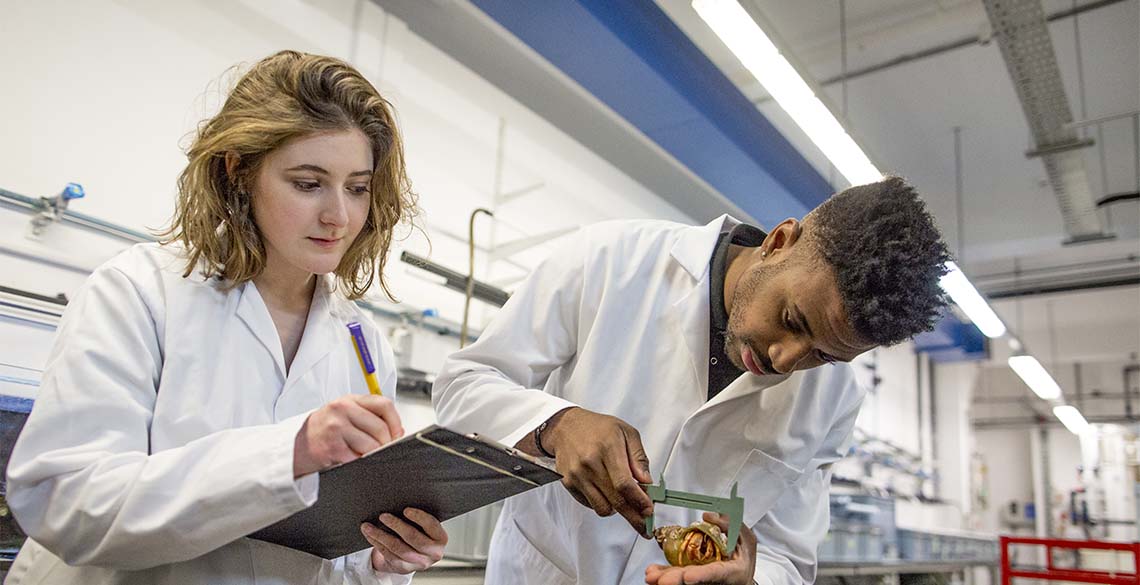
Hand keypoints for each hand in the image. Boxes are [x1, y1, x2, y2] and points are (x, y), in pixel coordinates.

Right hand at [293, 394, 403, 476]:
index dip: (395, 421)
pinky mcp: (331, 448)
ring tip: (364, 455)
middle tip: (382, 450)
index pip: (384, 404)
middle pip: (381, 428)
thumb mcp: (344, 414)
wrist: (295, 443)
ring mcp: (335, 428)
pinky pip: (357, 459)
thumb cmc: (323, 429)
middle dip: (386, 443)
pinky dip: (360, 463)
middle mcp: (342, 410)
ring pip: (371, 446)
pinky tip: (352, 460)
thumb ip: (369, 417)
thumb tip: (398, 431)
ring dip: (373, 455)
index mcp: (349, 400)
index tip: (396, 433)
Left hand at [360, 507, 447, 573]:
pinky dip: (377, 544)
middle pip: (413, 537)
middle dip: (396, 525)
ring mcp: (419, 563)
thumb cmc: (420, 534)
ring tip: (369, 526)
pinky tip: (370, 536)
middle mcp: (433, 553)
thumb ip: (419, 517)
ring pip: (397, 548)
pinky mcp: (404, 568)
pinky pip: (389, 555)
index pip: (431, 525)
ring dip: (380, 535)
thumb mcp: (425, 526)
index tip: (405, 509)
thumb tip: (400, 499)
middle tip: (383, 516)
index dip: (419, 517)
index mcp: (440, 538)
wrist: (415, 555)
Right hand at [543, 407, 654, 534]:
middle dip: (634, 516)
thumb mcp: (626, 433)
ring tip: (624, 501)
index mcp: (608, 447)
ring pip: (602, 508)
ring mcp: (577, 475)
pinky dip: (602, 504)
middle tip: (644, 524)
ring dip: (617, 510)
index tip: (648, 510)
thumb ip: (639, 458)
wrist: (565, 427)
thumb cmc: (597, 428)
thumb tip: (647, 482)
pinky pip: (590, 505)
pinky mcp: (569, 484)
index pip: (624, 484)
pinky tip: (607, 493)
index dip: (639, 501)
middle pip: (616, 500)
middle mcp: (590, 463)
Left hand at [645, 512, 756, 584]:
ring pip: (682, 581)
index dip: (701, 575)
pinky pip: (676, 575)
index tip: (688, 577)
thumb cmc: (743, 556)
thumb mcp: (744, 537)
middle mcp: (715, 580)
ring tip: (651, 575)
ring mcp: (701, 580)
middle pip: (693, 581)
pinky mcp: (690, 578)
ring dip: (665, 577)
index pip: (716, 574)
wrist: (741, 575)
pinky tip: (652, 572)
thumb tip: (708, 516)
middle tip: (660, 580)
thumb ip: (728, 525)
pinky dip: (663, 573)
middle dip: (676, 580)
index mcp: (732, 571)